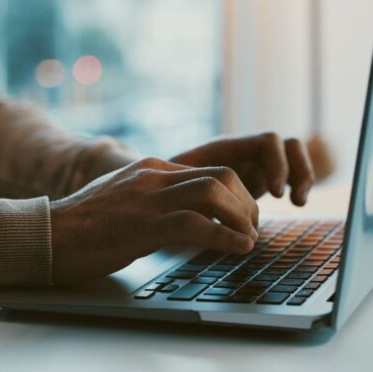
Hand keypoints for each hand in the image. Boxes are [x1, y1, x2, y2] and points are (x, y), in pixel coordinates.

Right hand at [50, 158, 258, 283]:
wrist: (48, 234)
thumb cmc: (85, 223)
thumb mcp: (125, 198)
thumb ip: (154, 196)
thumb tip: (185, 212)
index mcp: (152, 169)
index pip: (210, 170)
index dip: (236, 193)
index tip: (243, 216)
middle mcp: (153, 177)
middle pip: (221, 176)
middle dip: (246, 203)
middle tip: (252, 228)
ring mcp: (147, 199)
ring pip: (214, 193)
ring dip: (242, 218)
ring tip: (249, 239)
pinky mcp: (142, 226)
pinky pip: (196, 224)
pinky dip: (225, 237)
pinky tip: (238, 248)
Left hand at [170, 132, 314, 205]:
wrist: (161, 188)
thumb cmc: (165, 186)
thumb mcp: (178, 186)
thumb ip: (195, 188)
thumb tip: (208, 204)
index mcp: (226, 148)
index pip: (267, 142)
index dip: (277, 164)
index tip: (276, 194)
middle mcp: (243, 152)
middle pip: (287, 145)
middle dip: (297, 170)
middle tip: (290, 200)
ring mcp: (252, 164)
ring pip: (292, 156)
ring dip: (302, 176)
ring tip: (297, 202)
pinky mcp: (257, 179)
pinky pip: (288, 173)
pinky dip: (296, 184)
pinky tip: (293, 203)